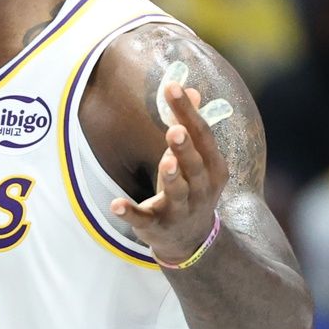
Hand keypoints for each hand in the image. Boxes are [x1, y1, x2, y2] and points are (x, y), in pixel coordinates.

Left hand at [110, 82, 228, 263]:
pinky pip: (143, 220)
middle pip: (194, 166)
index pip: (204, 136)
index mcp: (213, 169)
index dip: (188, 112)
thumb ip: (190, 126)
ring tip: (164, 161)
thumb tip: (191, 88)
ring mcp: (180, 211)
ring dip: (171, 178)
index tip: (172, 86)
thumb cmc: (191, 189)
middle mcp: (201, 190)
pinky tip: (115, 205)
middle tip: (174, 129)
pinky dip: (130, 212)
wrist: (192, 241)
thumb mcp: (196, 160)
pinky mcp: (157, 227)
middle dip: (185, 148)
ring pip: (177, 193)